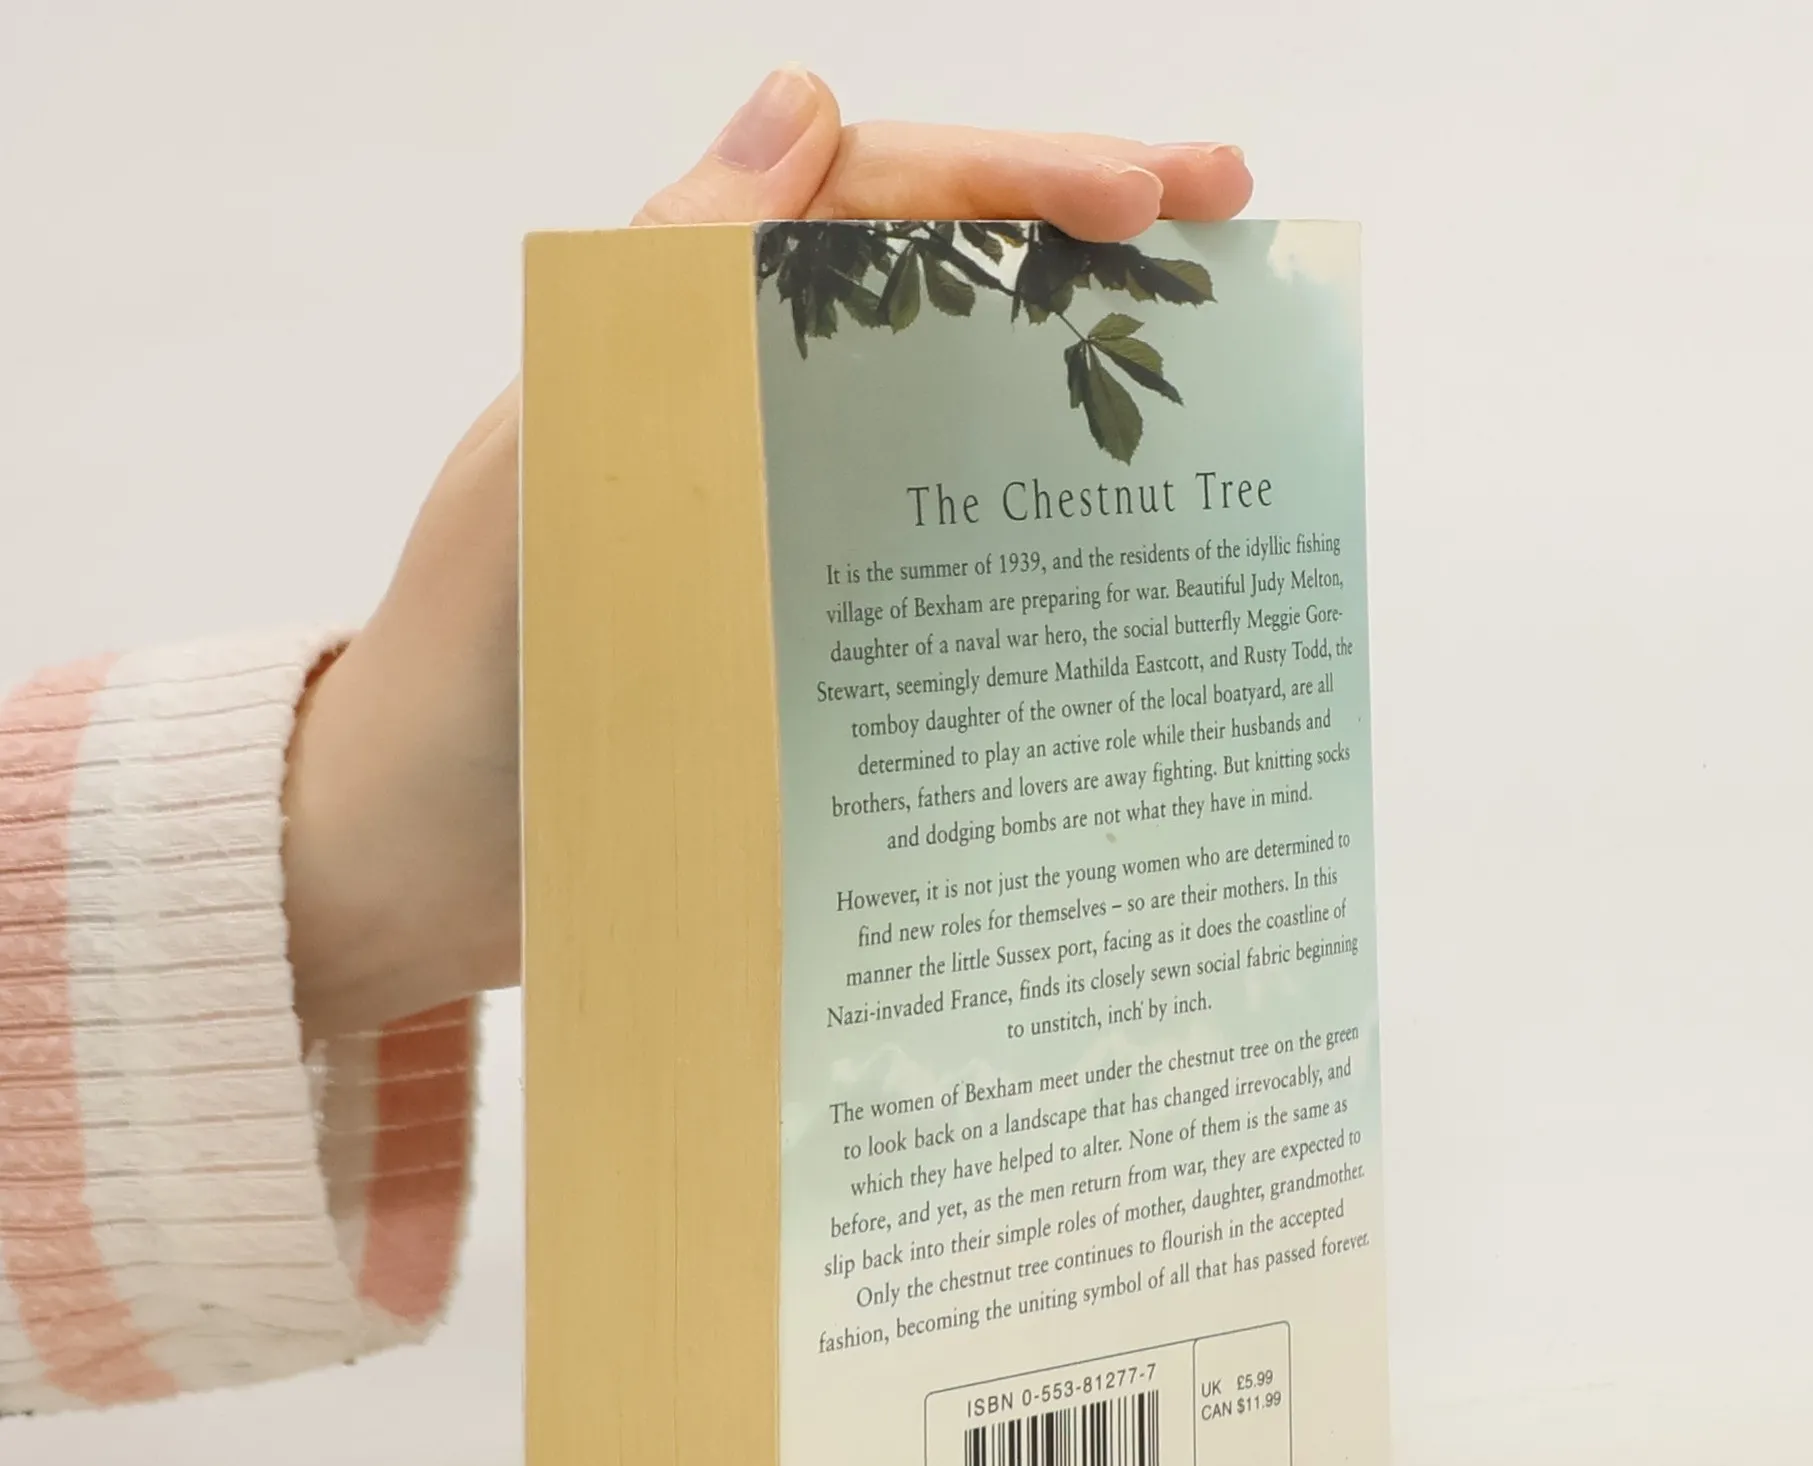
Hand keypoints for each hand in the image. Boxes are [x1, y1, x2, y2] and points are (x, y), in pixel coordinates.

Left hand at [282, 69, 1252, 1039]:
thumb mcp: (551, 466)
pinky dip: (1034, 536)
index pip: (863, 206)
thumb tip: (803, 99)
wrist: (430, 868)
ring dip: (1080, 371)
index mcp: (679, 343)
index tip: (1146, 196)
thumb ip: (660, 296)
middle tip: (1231, 211)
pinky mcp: (814, 635)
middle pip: (931, 285)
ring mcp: (791, 524)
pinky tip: (1127, 548)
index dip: (1009, 178)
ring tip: (1220, 352)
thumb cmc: (463, 672)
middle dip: (1081, 235)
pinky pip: (939, 558)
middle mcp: (750, 413)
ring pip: (954, 411)